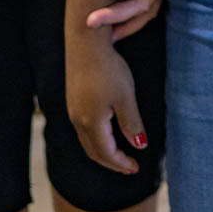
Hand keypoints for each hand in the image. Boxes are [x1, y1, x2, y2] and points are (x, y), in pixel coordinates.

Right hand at [65, 35, 145, 174]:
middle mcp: (78, 120)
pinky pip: (83, 129)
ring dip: (103, 152)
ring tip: (119, 154)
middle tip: (129, 167)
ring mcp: (73, 110)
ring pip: (87, 141)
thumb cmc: (108, 69)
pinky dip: (96, 139)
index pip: (107, 153)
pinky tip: (106, 134)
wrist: (85, 43)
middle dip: (112, 162)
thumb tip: (139, 145)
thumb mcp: (126, 98)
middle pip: (94, 152)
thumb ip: (131, 124)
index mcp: (91, 123)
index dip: (121, 163)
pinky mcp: (73, 100)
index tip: (136, 168)